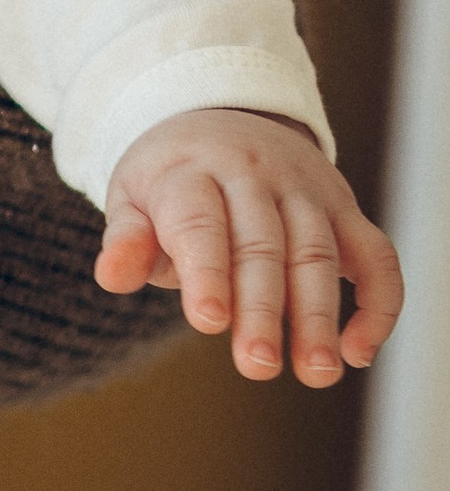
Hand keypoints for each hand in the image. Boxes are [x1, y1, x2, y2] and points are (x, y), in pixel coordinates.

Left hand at [96, 106, 403, 384]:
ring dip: (320, 316)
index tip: (209, 322)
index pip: (201, 223)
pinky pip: (376, 254)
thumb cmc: (170, 180)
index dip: (206, 271)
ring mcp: (306, 190)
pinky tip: (358, 352)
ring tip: (317, 372)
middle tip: (258, 365)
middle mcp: (253, 174)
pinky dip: (378, 304)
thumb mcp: (132, 197)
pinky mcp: (343, 208)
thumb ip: (127, 239)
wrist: (220, 117)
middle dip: (263, 307)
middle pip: (264, 244)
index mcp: (192, 172)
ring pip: (319, 252)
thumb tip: (111, 276)